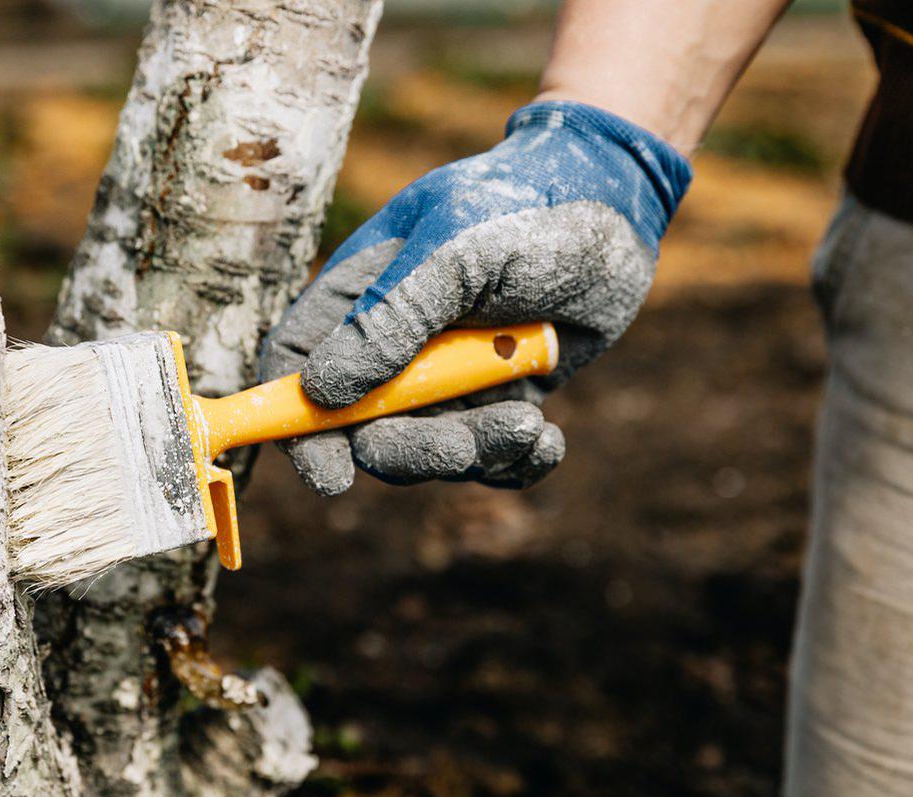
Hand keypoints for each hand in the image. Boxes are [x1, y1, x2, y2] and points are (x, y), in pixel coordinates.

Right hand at [260, 101, 690, 493]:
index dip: (296, 426)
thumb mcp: (455, 251)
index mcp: (357, 298)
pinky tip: (548, 441)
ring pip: (431, 451)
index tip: (331, 473)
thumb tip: (321, 391)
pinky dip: (516, 463)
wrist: (616, 206)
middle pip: (363, 431)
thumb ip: (389, 317)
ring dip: (476, 452)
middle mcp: (391, 346)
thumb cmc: (523, 207)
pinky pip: (490, 459)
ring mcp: (445, 379)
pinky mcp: (497, 400)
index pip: (296, 369)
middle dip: (412, 450)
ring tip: (529, 423)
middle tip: (468, 444)